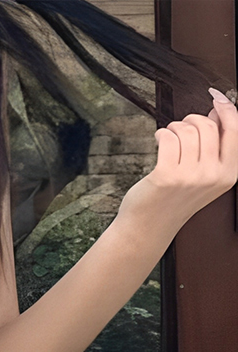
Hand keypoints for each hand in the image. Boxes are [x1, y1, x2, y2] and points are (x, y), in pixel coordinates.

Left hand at [117, 87, 237, 228]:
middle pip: (208, 126)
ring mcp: (190, 177)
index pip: (234, 131)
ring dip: (175, 126)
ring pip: (187, 130)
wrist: (149, 227)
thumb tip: (218, 112)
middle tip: (181, 127)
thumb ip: (215, 148)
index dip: (226, 108)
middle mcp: (212, 176)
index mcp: (228, 175)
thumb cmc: (174, 200)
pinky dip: (162, 133)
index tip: (216, 97)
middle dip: (192, 119)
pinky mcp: (167, 176)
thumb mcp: (205, 177)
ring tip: (168, 134)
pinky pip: (168, 138)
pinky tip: (159, 138)